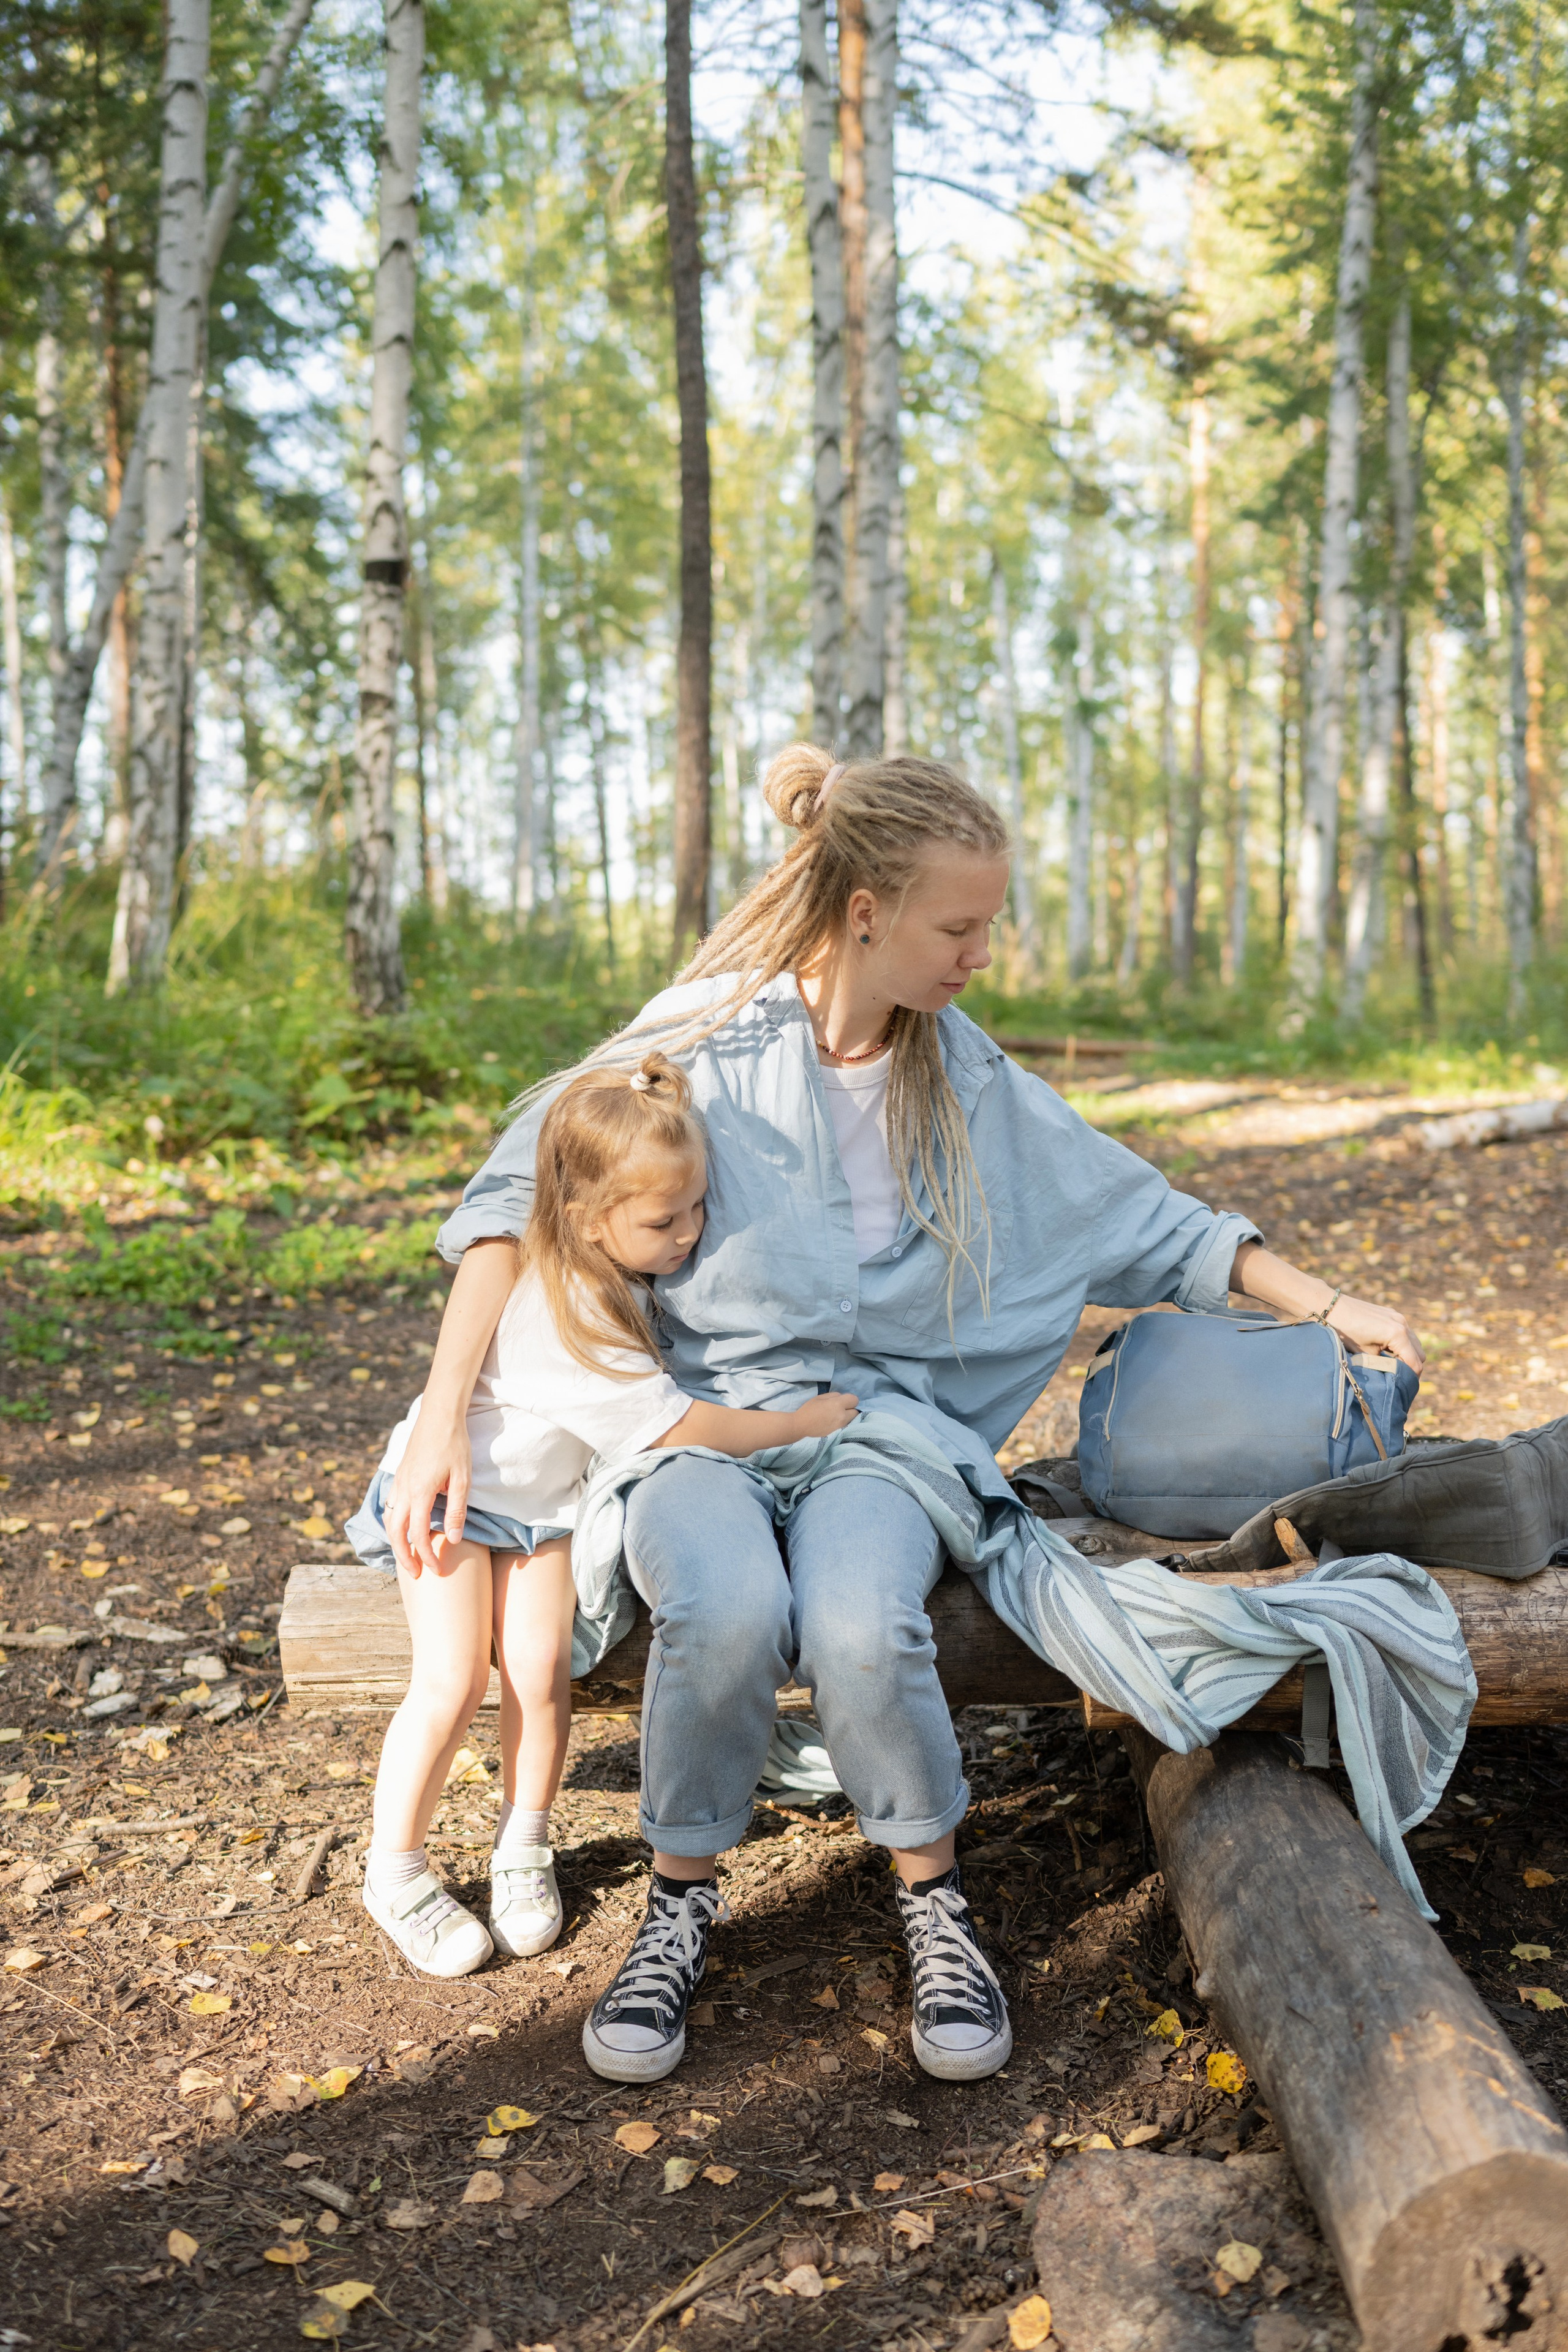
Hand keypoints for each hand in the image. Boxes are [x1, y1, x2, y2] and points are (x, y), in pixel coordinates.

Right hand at [386, 1406, 472, 1577]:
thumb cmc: (454, 1444)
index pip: (418, 1534)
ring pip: (389, 1519)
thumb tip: (452, 1540)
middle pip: (396, 1532)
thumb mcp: (462, 1478)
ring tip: (407, 1556)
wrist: (439, 1414)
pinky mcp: (399, 1475)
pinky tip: (402, 1528)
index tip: (436, 1570)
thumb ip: (457, 1510)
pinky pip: (389, 1505)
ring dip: (395, 1541)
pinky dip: (393, 1523)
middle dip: (404, 1556)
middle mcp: (403, 1489)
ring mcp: (398, 1481)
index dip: (426, 1556)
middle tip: (415, 1574)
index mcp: (419, 1492)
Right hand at [790, 1391, 861, 1439]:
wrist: (800, 1427)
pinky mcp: (838, 1434)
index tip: (843, 1401)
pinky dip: (843, 1425)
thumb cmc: (808, 1410)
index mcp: (837, 1404)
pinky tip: (834, 1424)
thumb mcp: (820, 1398)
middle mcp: (842, 1416)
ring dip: (847, 1418)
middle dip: (850, 1409)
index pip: (854, 1400)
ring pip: (852, 1421)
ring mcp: (841, 1427)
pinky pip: (847, 1427)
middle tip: (840, 1410)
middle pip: (856, 1411)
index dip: (849, 1399)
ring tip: (836, 1418)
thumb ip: (833, 1395)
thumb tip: (842, 1398)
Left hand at [1326, 1293, 1423, 1376]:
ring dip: (1407, 1355)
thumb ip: (1383, 1365)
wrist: (1330, 1307)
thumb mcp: (1365, 1354)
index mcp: (1398, 1334)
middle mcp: (1402, 1324)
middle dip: (1411, 1367)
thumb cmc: (1345, 1332)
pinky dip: (1401, 1344)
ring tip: (1392, 1365)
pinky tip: (1387, 1351)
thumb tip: (1392, 1375)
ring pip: (1413, 1343)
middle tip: (1397, 1378)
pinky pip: (1404, 1333)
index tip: (1403, 1388)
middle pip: (1419, 1353)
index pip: (1415, 1363)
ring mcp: (1398, 1317)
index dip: (1411, 1378)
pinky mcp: (1391, 1314)